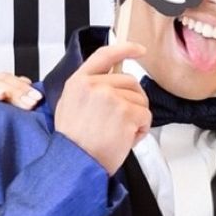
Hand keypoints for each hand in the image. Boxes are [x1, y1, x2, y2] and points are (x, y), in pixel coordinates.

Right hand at [53, 42, 150, 175]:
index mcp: (78, 82)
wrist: (75, 166)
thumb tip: (110, 82)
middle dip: (132, 100)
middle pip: (129, 82)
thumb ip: (88, 89)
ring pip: (140, 100)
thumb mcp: (69, 107)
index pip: (104, 55)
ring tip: (118, 133)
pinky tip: (126, 140)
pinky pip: (146, 116)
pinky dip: (141, 130)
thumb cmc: (74, 144)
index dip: (125, 49)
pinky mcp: (126, 113)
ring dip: (136, 118)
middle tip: (121, 122)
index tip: (139, 49)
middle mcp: (94, 86)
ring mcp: (111, 98)